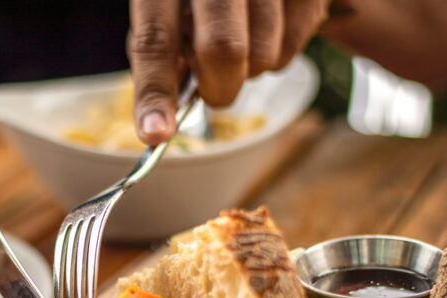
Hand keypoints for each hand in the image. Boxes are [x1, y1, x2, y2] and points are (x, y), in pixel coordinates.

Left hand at [128, 0, 328, 144]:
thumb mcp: (170, 9)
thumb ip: (163, 52)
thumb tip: (159, 117)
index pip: (155, 40)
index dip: (155, 92)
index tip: (156, 134)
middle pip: (221, 49)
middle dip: (219, 87)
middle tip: (215, 90)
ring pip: (262, 55)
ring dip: (249, 71)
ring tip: (243, 41)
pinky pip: (291, 47)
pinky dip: (277, 55)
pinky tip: (268, 30)